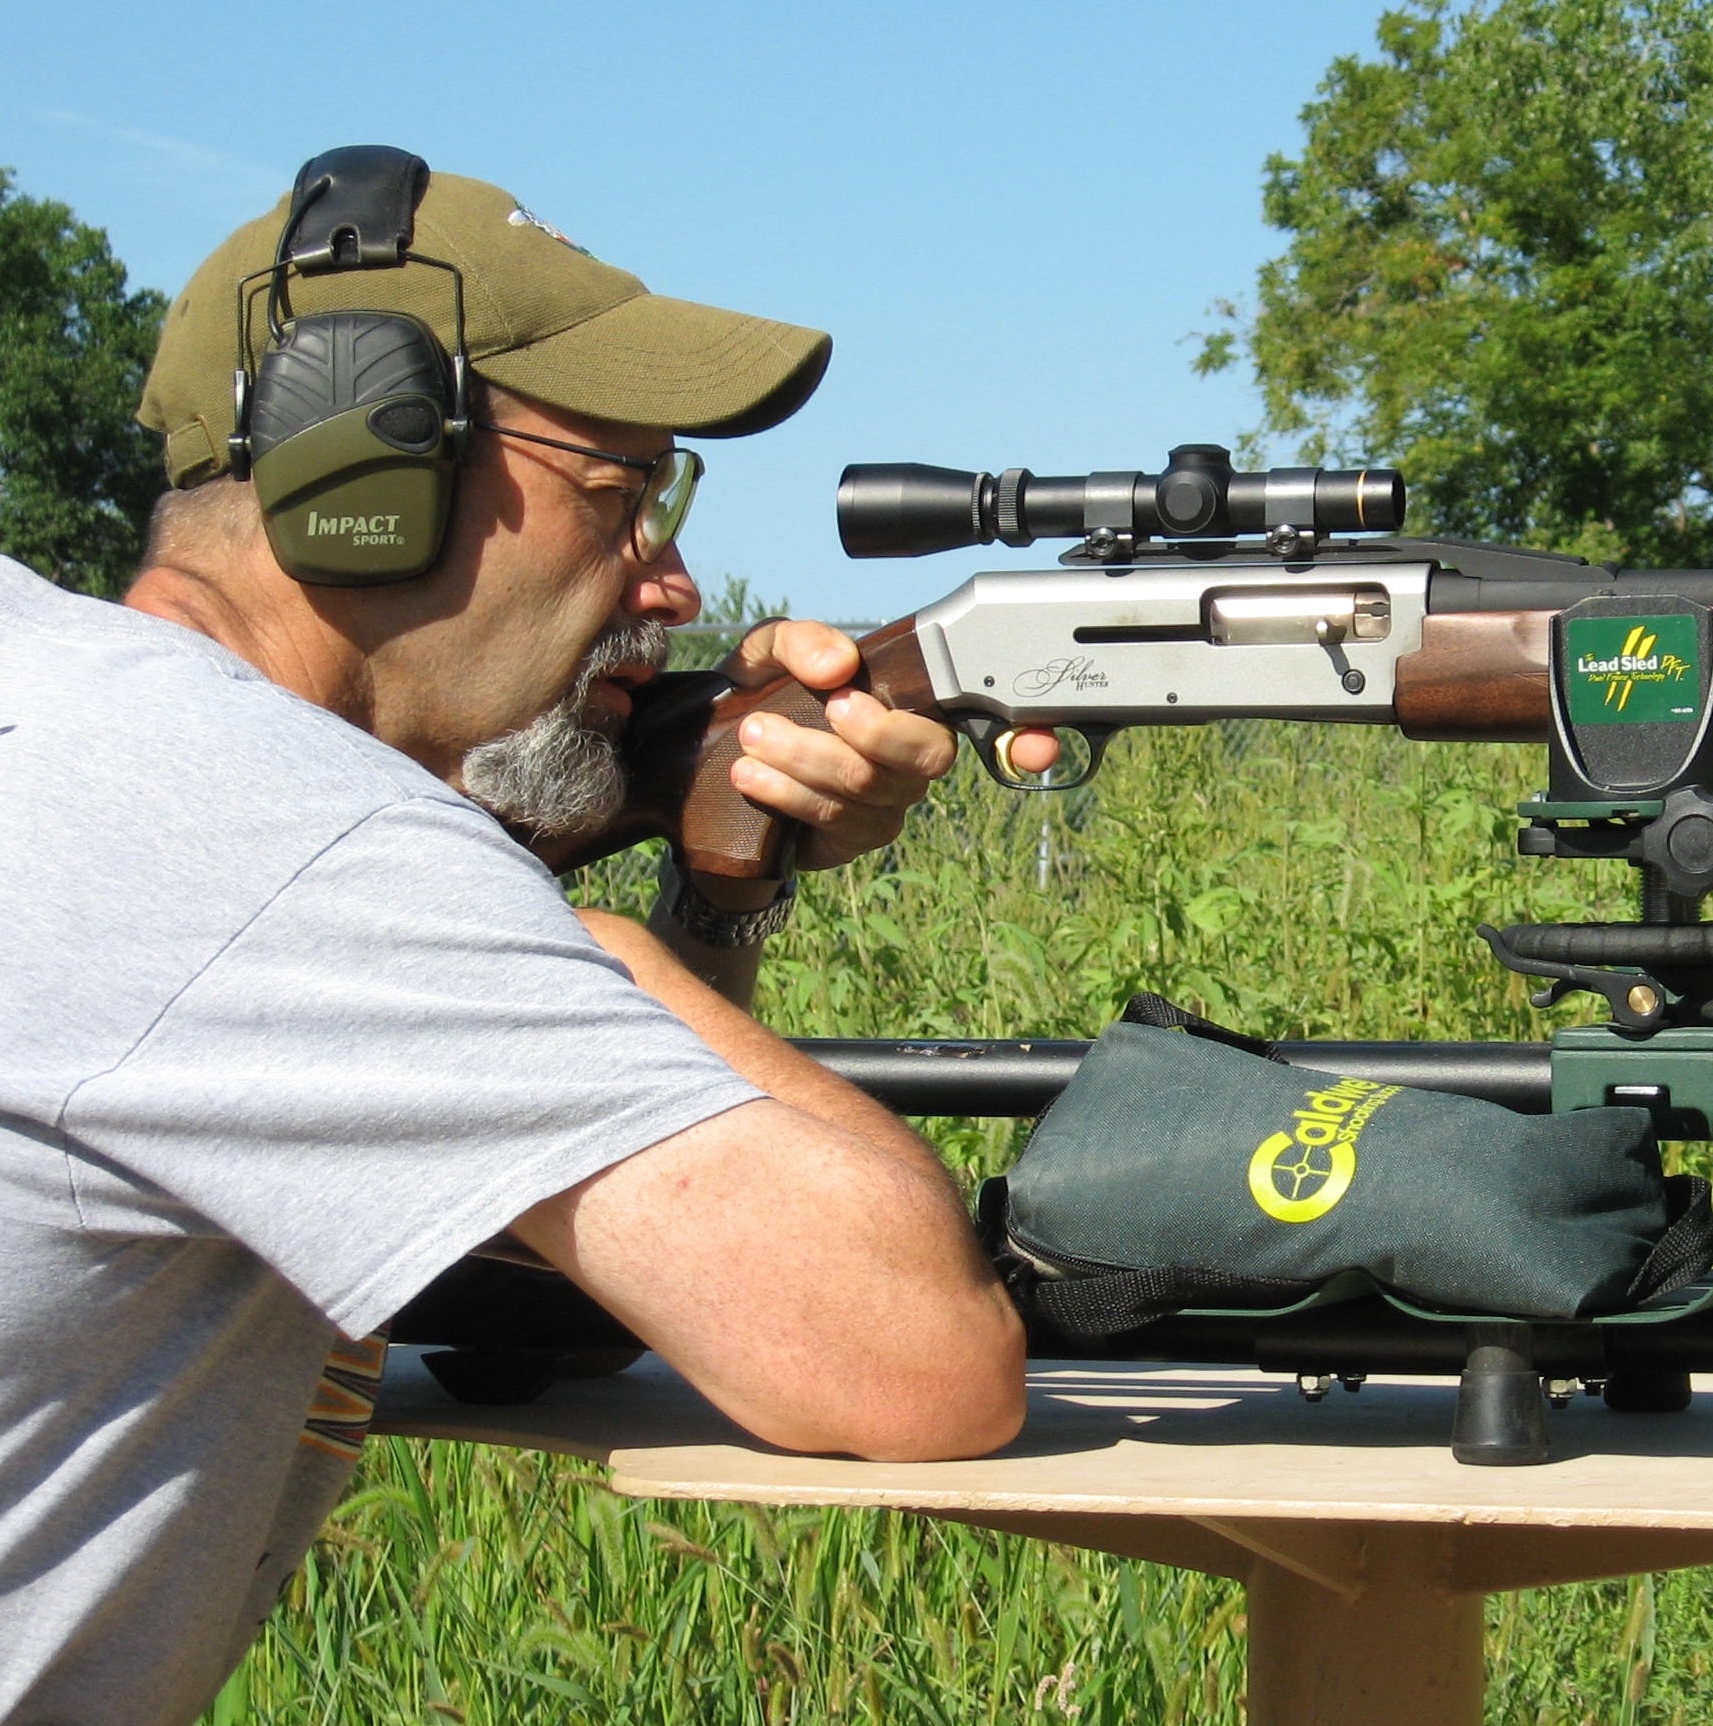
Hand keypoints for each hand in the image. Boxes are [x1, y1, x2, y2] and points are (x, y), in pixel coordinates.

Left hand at [717, 619, 1056, 871]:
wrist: (720, 759)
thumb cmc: (768, 695)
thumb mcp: (775, 652)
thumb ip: (803, 641)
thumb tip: (837, 666)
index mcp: (918, 702)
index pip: (992, 716)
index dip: (1031, 737)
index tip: (1039, 748)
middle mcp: (916, 755)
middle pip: (926, 756)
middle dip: (873, 732)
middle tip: (826, 707)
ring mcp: (889, 802)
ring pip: (866, 785)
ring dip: (805, 758)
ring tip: (754, 737)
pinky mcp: (854, 837)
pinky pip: (831, 818)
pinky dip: (787, 792)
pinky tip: (751, 775)